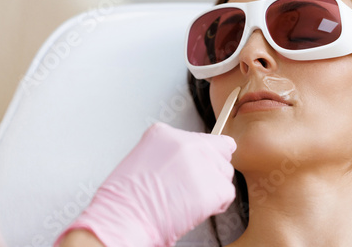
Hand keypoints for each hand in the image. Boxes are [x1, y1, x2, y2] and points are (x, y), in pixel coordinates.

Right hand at [54, 122, 236, 246]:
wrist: (123, 218)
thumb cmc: (125, 199)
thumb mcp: (142, 158)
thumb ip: (170, 153)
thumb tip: (189, 161)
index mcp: (165, 133)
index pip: (201, 138)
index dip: (199, 157)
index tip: (195, 166)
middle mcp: (186, 142)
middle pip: (219, 150)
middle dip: (210, 168)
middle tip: (192, 187)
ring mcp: (202, 162)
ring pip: (225, 172)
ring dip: (213, 186)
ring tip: (189, 199)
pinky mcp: (214, 185)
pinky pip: (228, 193)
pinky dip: (216, 205)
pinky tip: (195, 209)